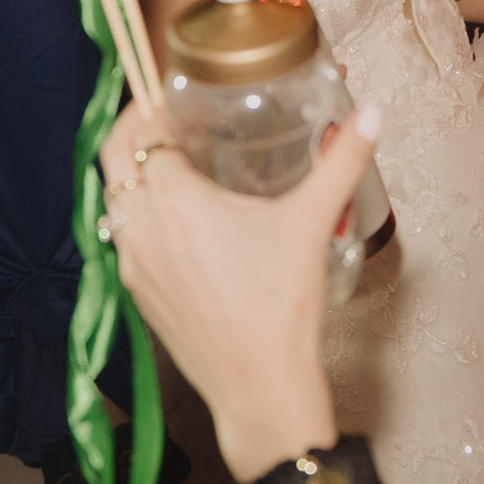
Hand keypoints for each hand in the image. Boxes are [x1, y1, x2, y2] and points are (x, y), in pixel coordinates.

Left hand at [99, 99, 379, 480]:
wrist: (260, 388)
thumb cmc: (282, 307)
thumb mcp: (313, 223)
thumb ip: (343, 161)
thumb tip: (371, 114)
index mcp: (175, 201)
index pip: (142, 132)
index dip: (153, 107)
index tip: (173, 95)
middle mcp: (142, 228)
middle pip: (112, 157)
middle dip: (131, 129)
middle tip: (164, 117)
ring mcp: (132, 264)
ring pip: (113, 198)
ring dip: (131, 173)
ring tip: (168, 161)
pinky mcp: (136, 293)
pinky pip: (121, 236)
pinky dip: (135, 214)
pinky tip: (171, 218)